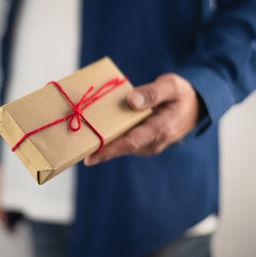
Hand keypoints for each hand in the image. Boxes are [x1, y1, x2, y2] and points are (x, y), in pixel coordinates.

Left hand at [84, 73, 198, 164]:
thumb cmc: (181, 95)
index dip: (109, 151)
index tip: (89, 158)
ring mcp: (147, 145)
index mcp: (160, 129)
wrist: (195, 107)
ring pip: (121, 145)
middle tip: (74, 148)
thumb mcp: (171, 86)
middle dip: (99, 149)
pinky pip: (124, 141)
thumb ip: (153, 93)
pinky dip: (110, 138)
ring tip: (79, 139)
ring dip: (103, 143)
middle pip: (121, 147)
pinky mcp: (142, 142)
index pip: (131, 143)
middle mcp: (152, 143)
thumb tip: (131, 101)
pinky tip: (95, 131)